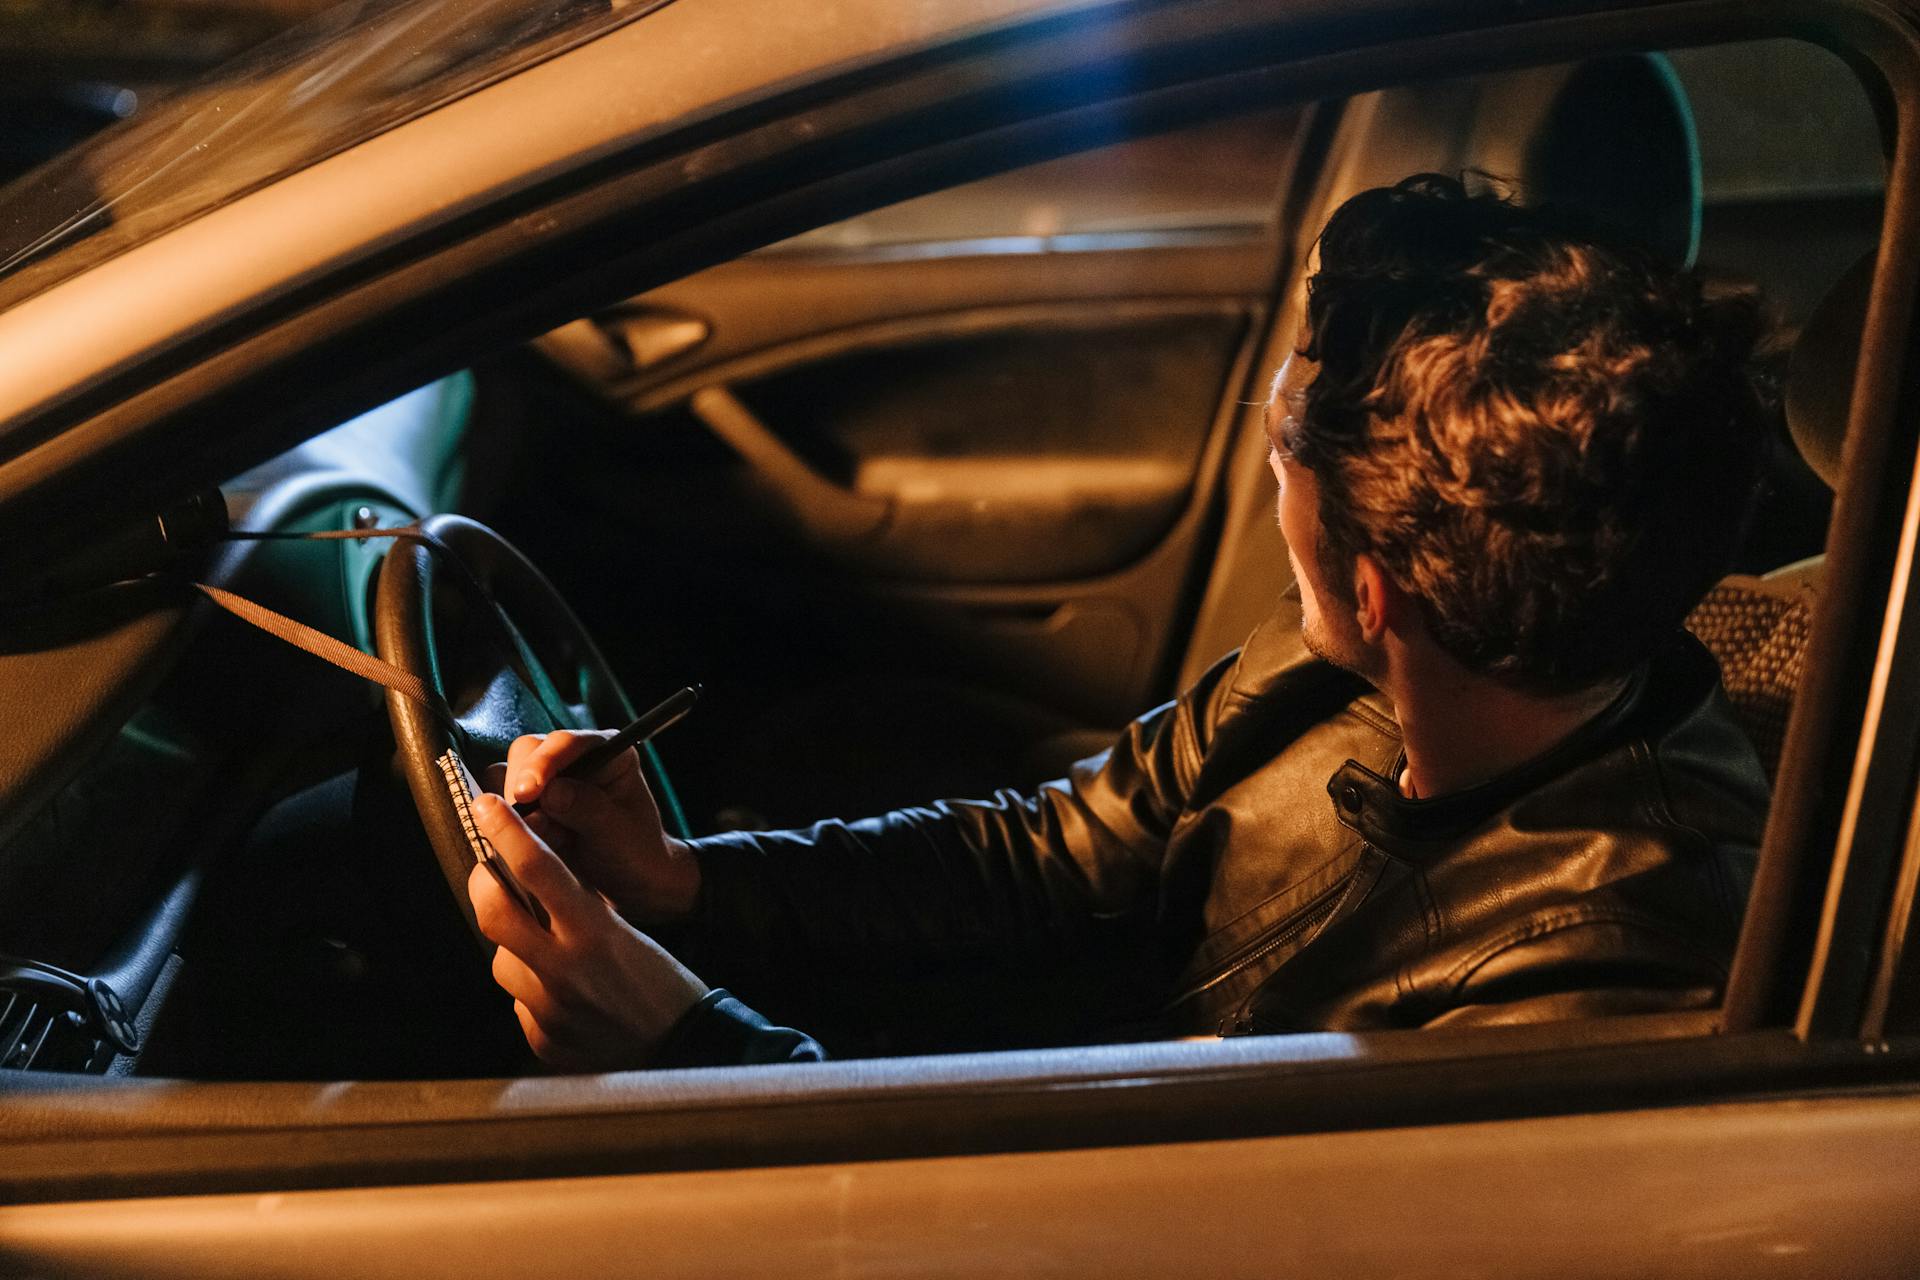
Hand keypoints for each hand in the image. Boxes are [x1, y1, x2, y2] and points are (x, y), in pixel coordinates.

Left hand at [468, 792, 708, 1070]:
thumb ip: (579, 911)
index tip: (487, 807)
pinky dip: (535, 993)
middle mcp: (563, 971)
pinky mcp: (542, 1040)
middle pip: (493, 912)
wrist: (686, 1048)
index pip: (537, 869)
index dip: (506, 832)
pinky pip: (521, 1004)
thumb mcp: (627, 932)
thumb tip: (536, 885)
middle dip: (484, 885)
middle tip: (489, 872)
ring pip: (503, 962)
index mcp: (594, 934)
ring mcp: (548, 1010)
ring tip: (548, 950)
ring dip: (515, 948)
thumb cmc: (663, 983)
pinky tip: (566, 996)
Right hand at [493, 729, 700, 924]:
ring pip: (506, 777)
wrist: (631, 881)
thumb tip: (549, 793)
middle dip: (521, 787)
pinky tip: (527, 845)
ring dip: (513, 810)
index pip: (566, 742)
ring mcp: (546, 780)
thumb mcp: (619, 833)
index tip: (528, 791)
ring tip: (545, 841)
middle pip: (527, 753)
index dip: (544, 762)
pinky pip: (499, 804)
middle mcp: (571, 758)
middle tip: (530, 825)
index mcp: (606, 751)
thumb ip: (588, 808)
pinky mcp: (527, 804)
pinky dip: (504, 824)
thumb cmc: (636, 851)